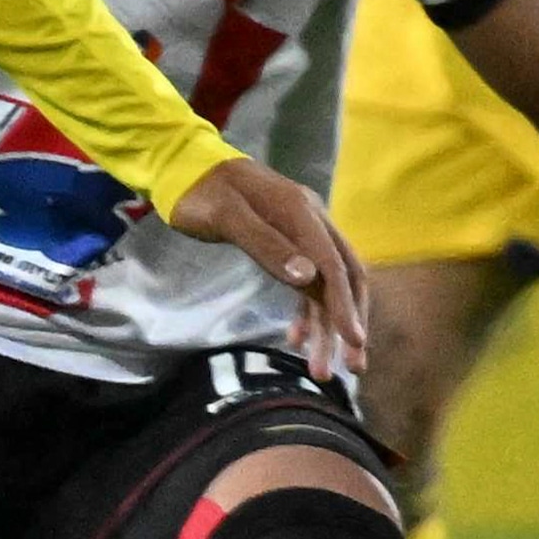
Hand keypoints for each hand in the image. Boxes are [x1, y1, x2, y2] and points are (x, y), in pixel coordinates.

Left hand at [165, 157, 369, 381]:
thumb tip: (308, 278)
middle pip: (344, 278)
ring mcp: (302, 235)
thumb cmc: (199, 192)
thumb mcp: (225, 215)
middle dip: (349, 322)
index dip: (345, 305)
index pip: (334, 266)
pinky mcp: (287, 245)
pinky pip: (307, 284)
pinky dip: (307, 313)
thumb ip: (265, 243)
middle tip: (354, 367)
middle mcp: (311, 223)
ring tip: (323, 370)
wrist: (183, 168)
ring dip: (327, 327)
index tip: (354, 342)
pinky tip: (298, 340)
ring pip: (325, 286)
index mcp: (302, 213)